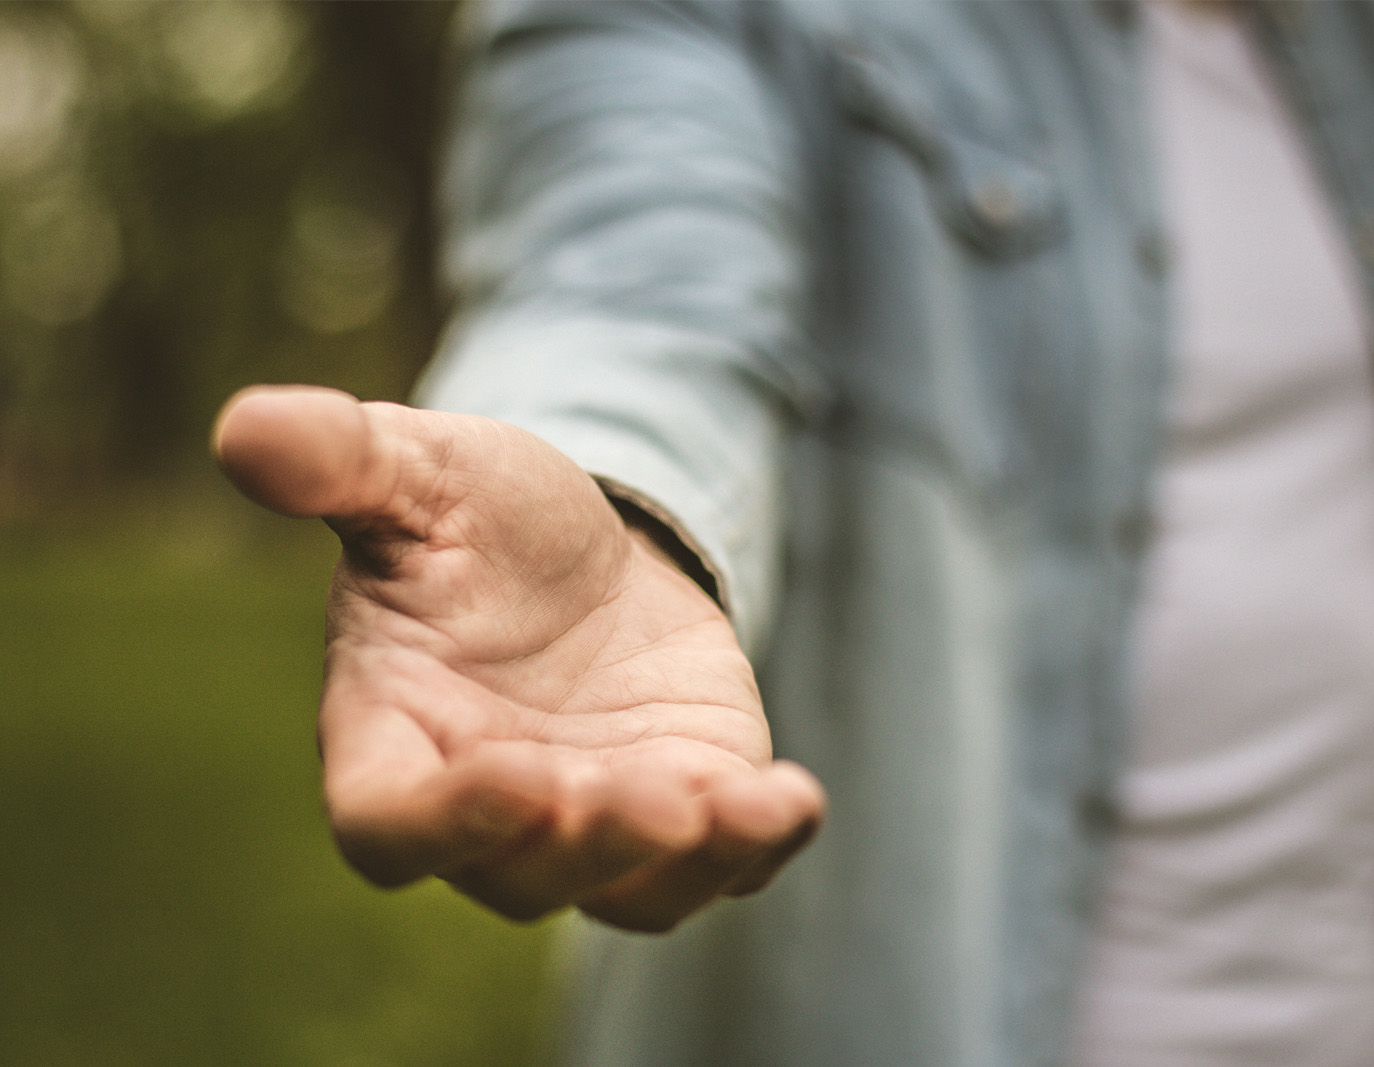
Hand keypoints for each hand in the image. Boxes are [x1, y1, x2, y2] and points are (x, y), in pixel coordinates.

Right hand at [212, 385, 824, 930]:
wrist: (591, 546)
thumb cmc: (478, 517)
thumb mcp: (419, 470)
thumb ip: (341, 462)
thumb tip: (243, 427)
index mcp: (396, 737)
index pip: (389, 826)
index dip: (443, 824)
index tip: (514, 775)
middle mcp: (491, 808)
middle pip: (523, 877)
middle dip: (588, 843)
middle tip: (649, 794)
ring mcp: (595, 819)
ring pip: (629, 894)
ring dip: (678, 864)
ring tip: (731, 805)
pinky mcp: (687, 803)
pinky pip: (723, 863)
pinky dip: (758, 845)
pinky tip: (793, 799)